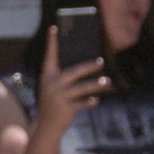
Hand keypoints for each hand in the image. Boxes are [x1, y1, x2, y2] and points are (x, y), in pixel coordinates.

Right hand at [32, 23, 109, 141]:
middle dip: (88, 67)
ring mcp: (58, 98)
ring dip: (95, 85)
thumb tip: (88, 66)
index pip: (50, 55)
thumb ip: (65, 78)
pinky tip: (96, 101)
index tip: (54, 27)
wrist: (46, 126)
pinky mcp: (65, 110)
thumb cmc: (53, 103)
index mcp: (47, 76)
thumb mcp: (55, 88)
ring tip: (107, 82)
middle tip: (101, 62)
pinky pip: (81, 104)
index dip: (52, 42)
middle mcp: (51, 85)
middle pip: (74, 72)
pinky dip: (89, 103)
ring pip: (81, 89)